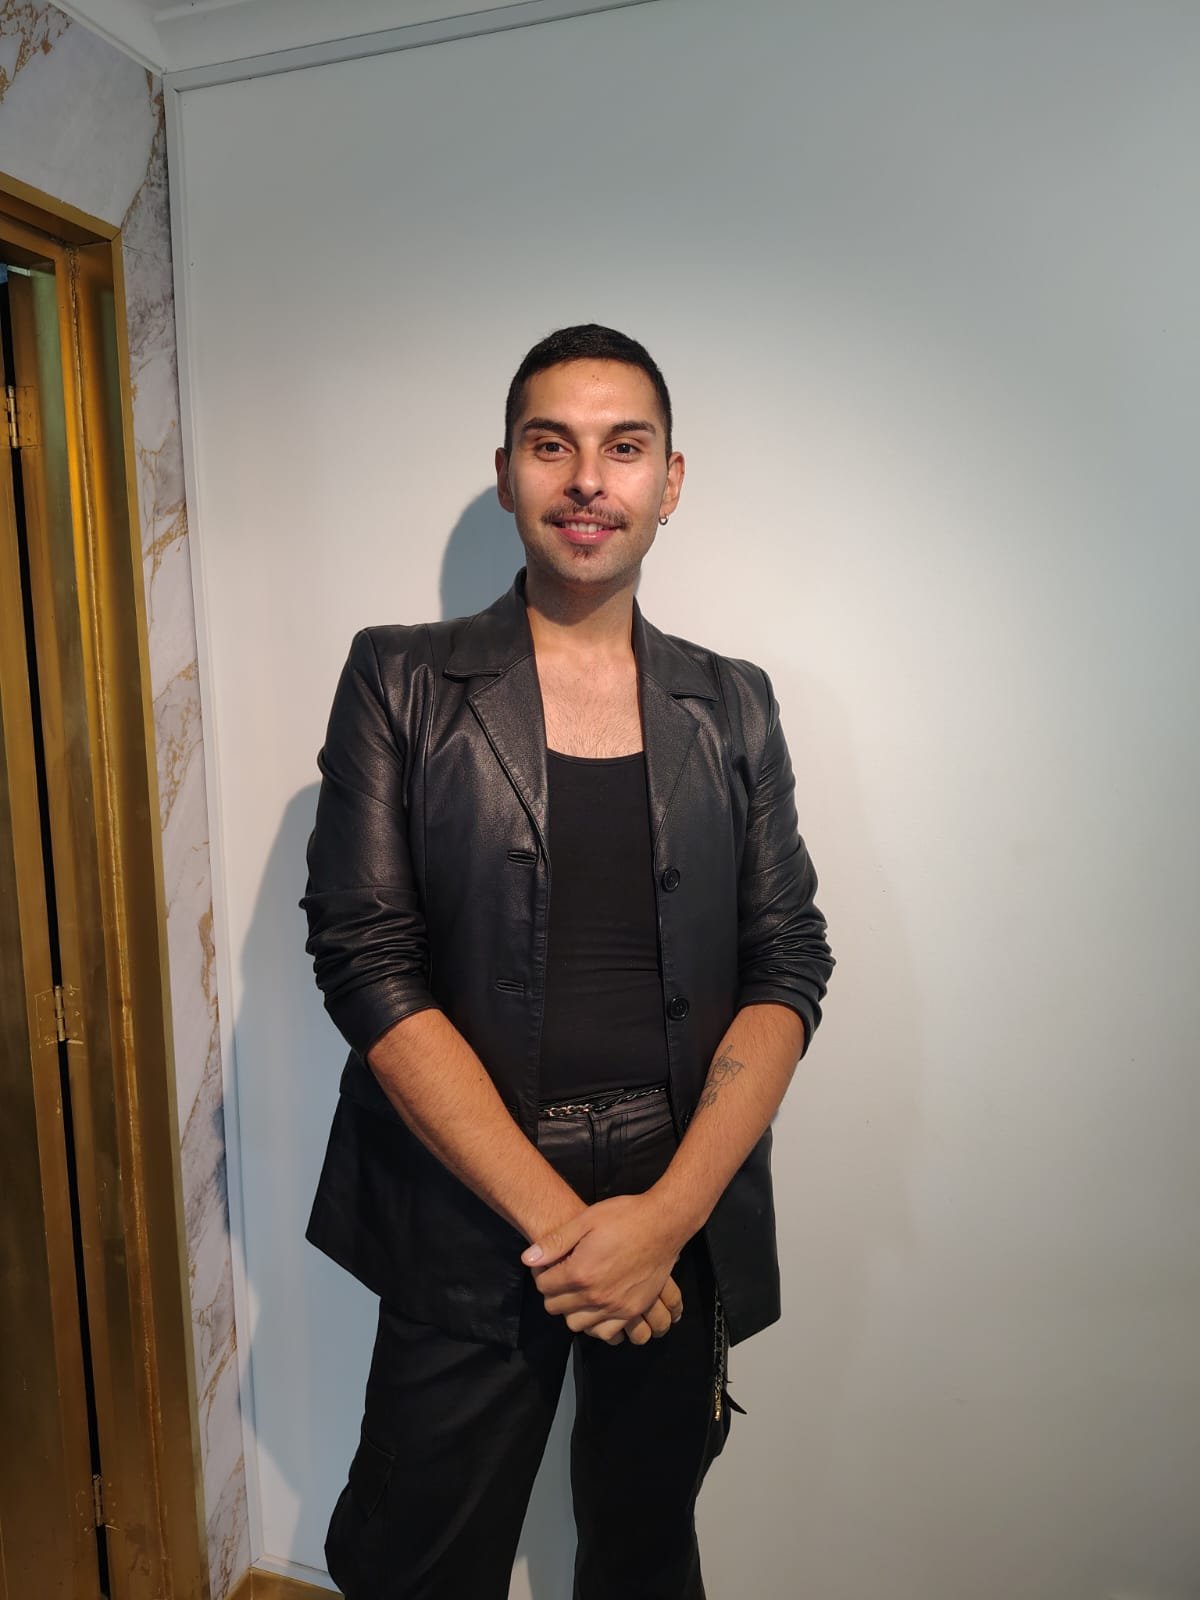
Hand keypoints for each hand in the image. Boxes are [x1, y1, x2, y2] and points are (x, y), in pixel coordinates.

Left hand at [521, 1193, 687, 1342]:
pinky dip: (597, 1324)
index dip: (543, 1274)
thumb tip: (528, 1259)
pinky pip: (606, 1333)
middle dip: (554, 1293)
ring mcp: (616, 1307)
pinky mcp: (633, 1310)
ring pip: (578, 1325)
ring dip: (573, 1310)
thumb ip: (555, 1242)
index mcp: (580, 1272)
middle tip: (563, 1276)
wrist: (664, 1223)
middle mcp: (596, 1295)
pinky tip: (598, 1307)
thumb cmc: (624, 1216)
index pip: (544, 1287)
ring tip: (580, 1291)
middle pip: (557, 1308)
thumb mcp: (586, 1220)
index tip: (551, 1265)